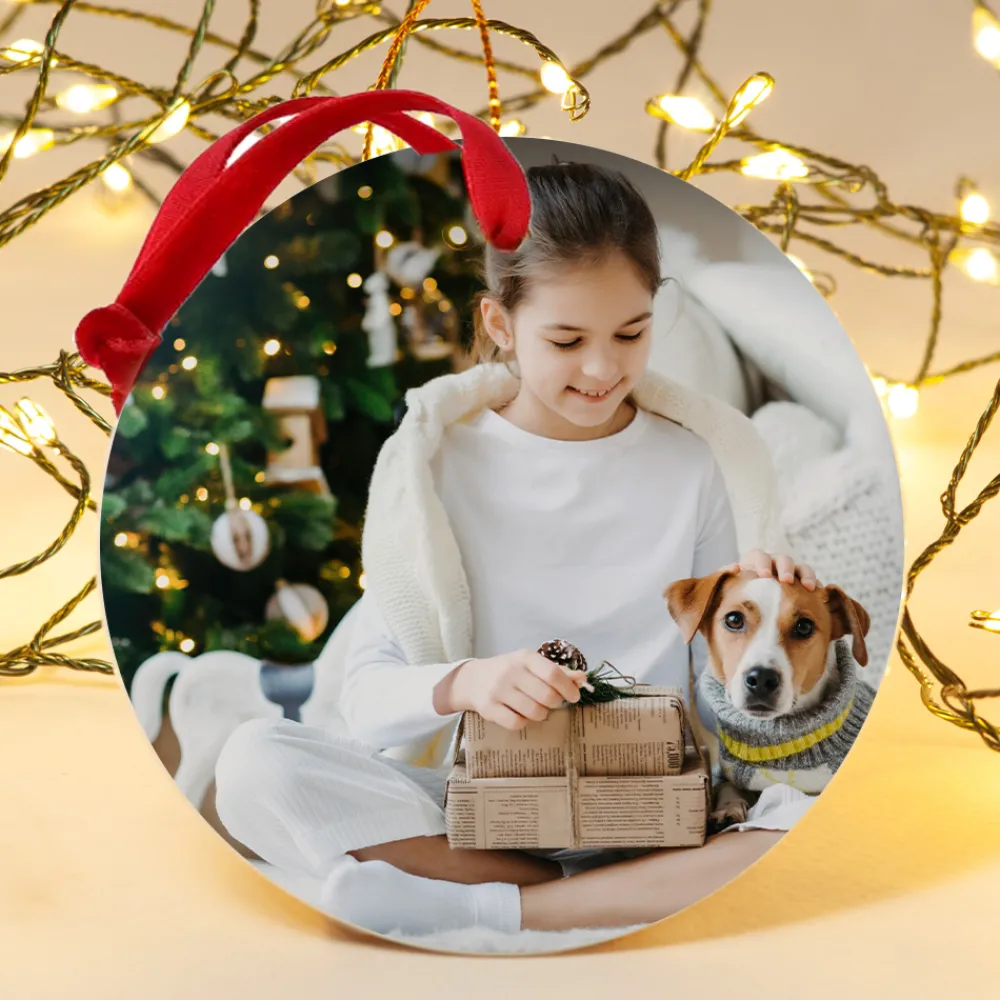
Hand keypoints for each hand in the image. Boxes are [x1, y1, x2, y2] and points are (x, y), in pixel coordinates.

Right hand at [447, 649, 591, 730]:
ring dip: (541, 714)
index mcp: (524, 658)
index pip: (553, 673)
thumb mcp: (531, 665)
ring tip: (537, 708)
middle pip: (547, 696)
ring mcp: (498, 691)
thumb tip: (583, 678)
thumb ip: (557, 671)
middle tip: (552, 703)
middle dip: (555, 703)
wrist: (472, 679)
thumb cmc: (509, 671)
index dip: (568, 688)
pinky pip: (517, 723)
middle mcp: (510, 672)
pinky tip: (521, 715)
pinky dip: (524, 722)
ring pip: (534, 712)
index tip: (574, 697)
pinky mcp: (489, 708)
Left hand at [723, 549, 818, 590]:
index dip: (762, 564)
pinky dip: (816, 584)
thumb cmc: (738, 595)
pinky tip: (818, 594)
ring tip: (809, 587)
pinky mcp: (803, 583)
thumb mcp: (728, 587)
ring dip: (805, 575)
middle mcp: (775, 564)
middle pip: (783, 559)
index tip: (764, 575)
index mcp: (756, 562)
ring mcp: (791, 572)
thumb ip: (725, 576)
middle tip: (786, 580)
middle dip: (785, 568)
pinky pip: (812, 580)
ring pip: (801, 567)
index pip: (759, 556)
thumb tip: (734, 567)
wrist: (753, 610)